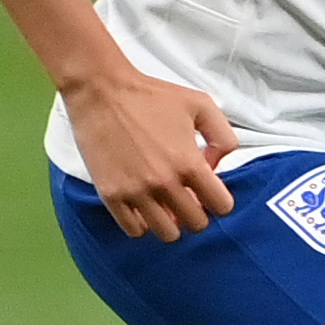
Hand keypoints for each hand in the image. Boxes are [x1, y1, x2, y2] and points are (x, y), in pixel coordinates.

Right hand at [65, 63, 238, 240]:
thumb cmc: (152, 95)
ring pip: (166, 233)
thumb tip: (216, 166)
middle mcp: (164, 183)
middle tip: (190, 199)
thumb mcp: (203, 105)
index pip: (221, 206)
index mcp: (189, 163)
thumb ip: (223, 138)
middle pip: (196, 224)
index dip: (220, 201)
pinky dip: (143, 224)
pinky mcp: (110, 194)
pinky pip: (133, 230)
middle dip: (198, 213)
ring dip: (172, 223)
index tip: (211, 192)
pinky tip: (144, 207)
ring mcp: (135, 192)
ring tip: (167, 205)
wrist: (102, 91)